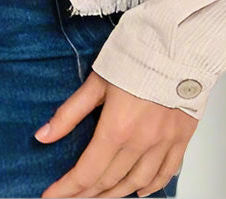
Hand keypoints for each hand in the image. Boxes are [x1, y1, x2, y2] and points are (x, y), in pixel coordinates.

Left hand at [36, 70, 196, 196]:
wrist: (179, 42)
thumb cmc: (137, 54)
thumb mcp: (96, 81)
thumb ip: (70, 113)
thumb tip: (44, 136)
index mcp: (117, 127)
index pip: (87, 172)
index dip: (67, 189)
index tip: (51, 196)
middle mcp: (142, 142)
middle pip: (110, 181)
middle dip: (87, 193)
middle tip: (72, 196)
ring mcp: (164, 143)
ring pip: (137, 182)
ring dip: (116, 193)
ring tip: (100, 196)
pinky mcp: (182, 138)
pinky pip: (166, 173)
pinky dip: (151, 186)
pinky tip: (139, 190)